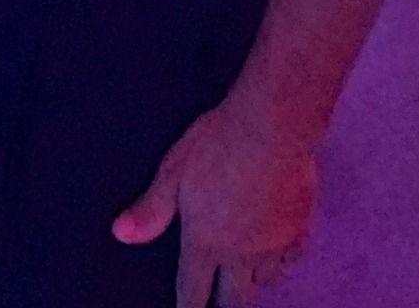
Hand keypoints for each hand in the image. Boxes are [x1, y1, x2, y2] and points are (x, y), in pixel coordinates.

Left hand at [113, 96, 319, 305]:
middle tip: (222, 307)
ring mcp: (273, 245)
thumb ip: (151, 208)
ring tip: (248, 278)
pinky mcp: (299, 230)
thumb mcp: (174, 170)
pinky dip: (284, 260)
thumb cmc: (216, 143)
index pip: (192, 290)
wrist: (272, 127)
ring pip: (266, 281)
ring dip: (255, 282)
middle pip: (235, 301)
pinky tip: (281, 253)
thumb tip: (119, 234)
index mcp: (205, 241)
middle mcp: (239, 253)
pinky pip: (292, 258)